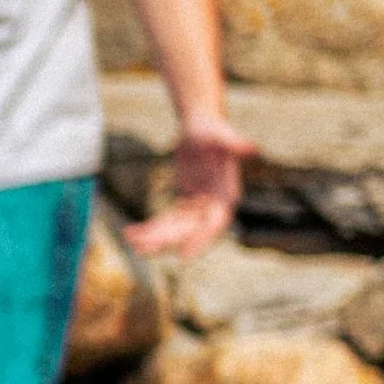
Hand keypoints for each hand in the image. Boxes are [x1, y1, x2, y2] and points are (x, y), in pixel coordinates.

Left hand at [126, 112, 255, 258]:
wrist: (200, 127)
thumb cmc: (213, 130)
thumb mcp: (221, 136)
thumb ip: (236, 144)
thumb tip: (253, 148)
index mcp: (227, 195)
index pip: (215, 223)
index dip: (200, 240)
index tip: (183, 256)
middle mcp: (214, 205)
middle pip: (189, 230)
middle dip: (166, 240)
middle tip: (143, 248)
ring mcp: (198, 207)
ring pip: (175, 229)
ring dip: (153, 237)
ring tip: (132, 242)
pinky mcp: (184, 204)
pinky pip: (166, 221)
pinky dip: (149, 227)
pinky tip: (130, 233)